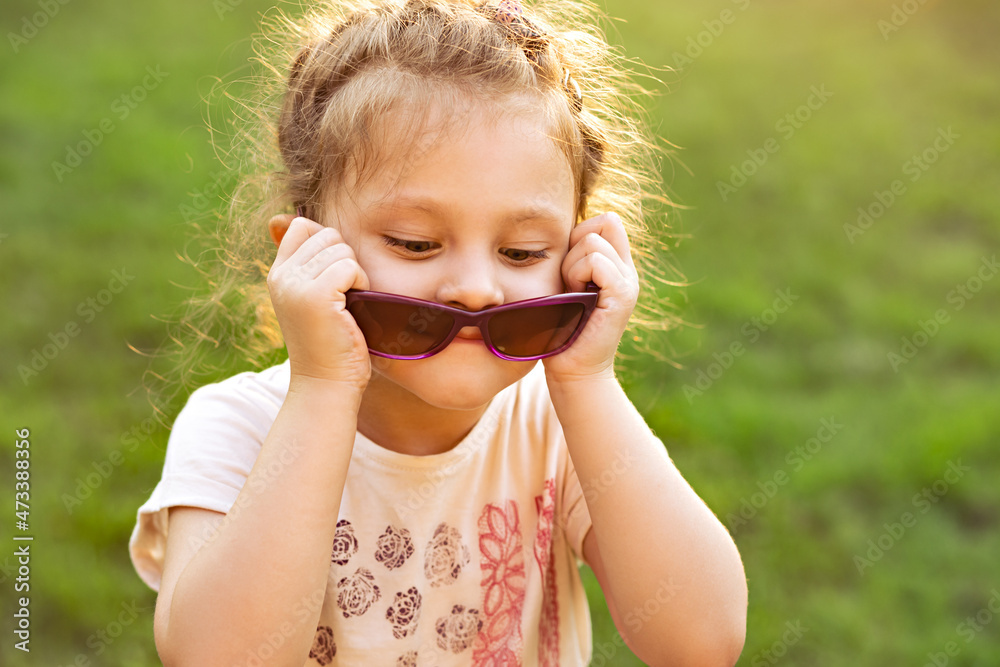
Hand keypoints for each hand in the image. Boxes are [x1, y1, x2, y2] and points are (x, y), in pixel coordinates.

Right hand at [266, 215, 371, 391]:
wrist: (327, 384)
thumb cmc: (330, 344)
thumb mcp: (313, 299)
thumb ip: (312, 266)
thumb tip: (297, 225)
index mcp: (278, 275)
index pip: (303, 227)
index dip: (329, 243)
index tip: (336, 276)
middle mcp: (282, 277)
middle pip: (327, 235)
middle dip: (346, 259)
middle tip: (345, 295)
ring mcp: (296, 285)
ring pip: (341, 249)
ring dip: (355, 273)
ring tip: (348, 303)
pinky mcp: (316, 296)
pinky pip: (350, 266)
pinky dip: (361, 282)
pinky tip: (355, 306)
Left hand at [542, 211, 638, 384]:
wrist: (572, 370)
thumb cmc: (560, 330)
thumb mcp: (565, 286)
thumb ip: (572, 259)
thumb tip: (553, 231)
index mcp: (616, 266)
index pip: (607, 220)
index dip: (581, 232)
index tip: (568, 265)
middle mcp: (627, 270)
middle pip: (601, 223)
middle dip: (574, 247)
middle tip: (569, 283)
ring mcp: (628, 281)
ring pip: (593, 242)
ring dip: (572, 266)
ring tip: (573, 293)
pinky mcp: (623, 295)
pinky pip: (596, 261)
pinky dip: (578, 275)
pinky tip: (577, 297)